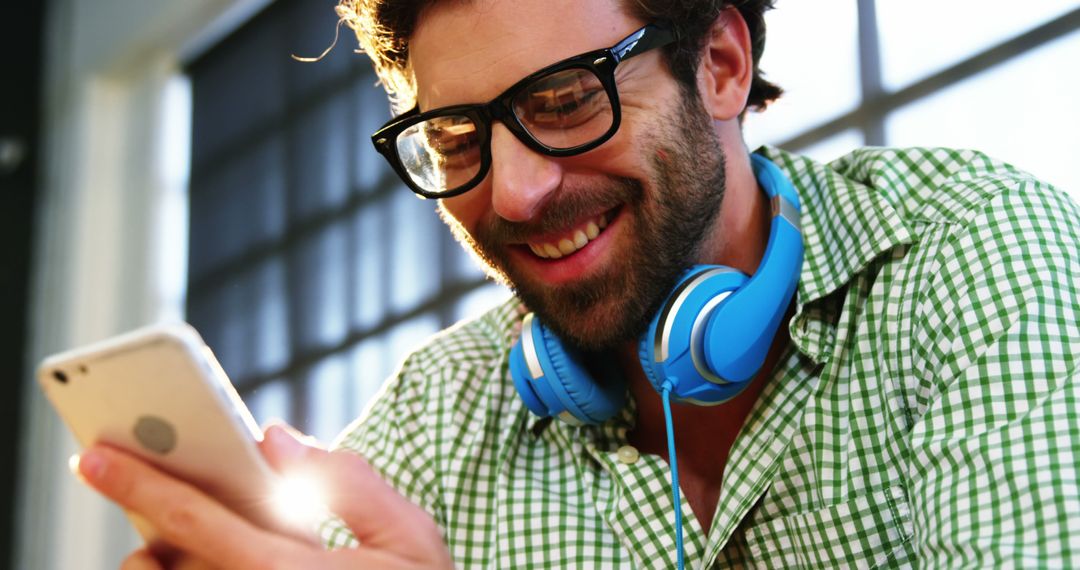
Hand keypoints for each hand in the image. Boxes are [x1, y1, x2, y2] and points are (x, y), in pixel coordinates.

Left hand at [76, 425, 452, 568]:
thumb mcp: (409, 537)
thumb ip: (348, 481)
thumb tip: (276, 439)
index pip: (197, 523)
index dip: (141, 486)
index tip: (94, 459)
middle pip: (164, 566)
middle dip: (143, 523)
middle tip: (130, 482)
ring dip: (158, 563)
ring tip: (171, 540)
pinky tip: (201, 557)